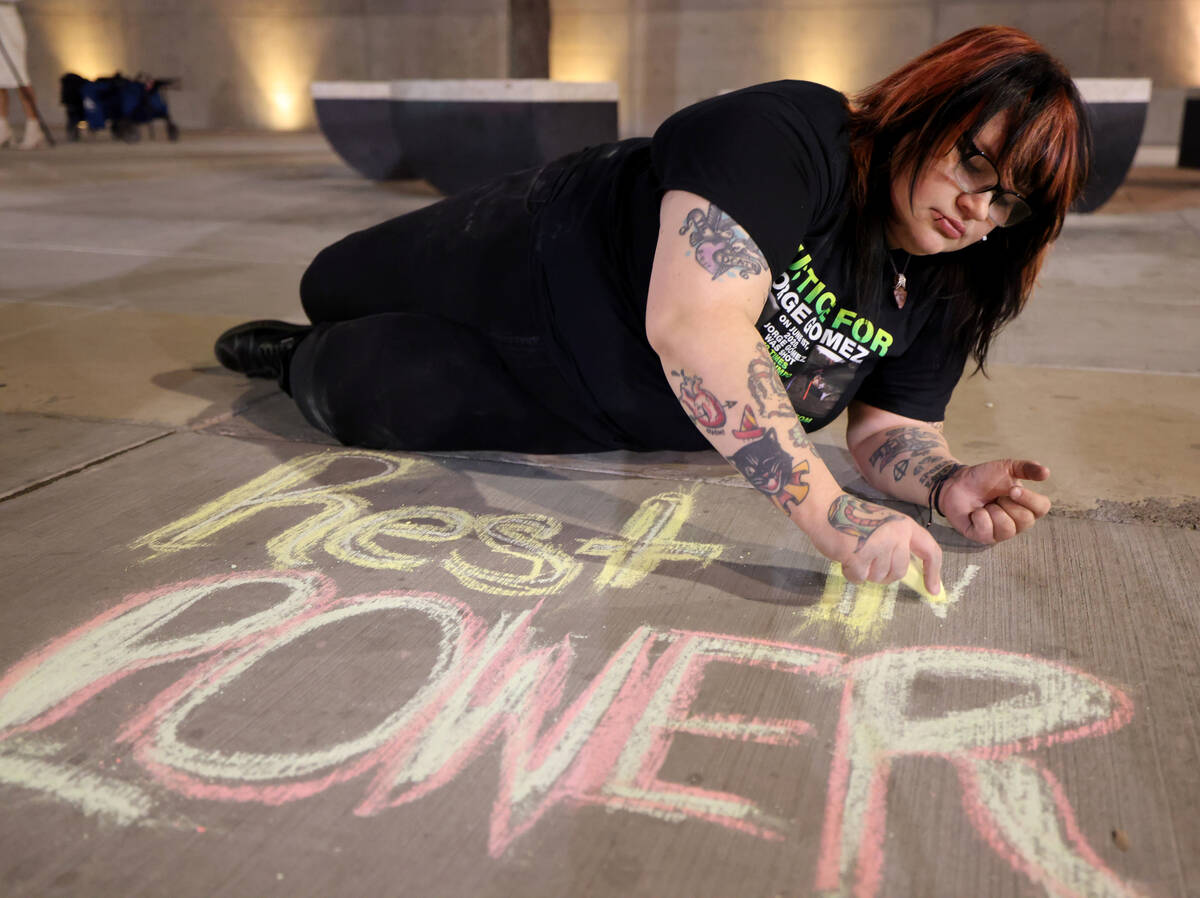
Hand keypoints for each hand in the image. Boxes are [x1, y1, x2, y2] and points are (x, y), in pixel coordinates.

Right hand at [812, 493, 942, 592]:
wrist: (825, 509)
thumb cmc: (852, 518)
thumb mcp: (883, 526)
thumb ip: (896, 545)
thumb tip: (904, 573)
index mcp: (905, 526)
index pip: (930, 551)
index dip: (933, 572)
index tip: (933, 590)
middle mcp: (896, 535)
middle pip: (899, 571)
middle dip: (884, 575)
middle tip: (869, 564)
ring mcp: (879, 545)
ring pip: (879, 577)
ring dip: (866, 572)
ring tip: (855, 555)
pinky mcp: (860, 556)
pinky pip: (860, 578)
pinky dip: (851, 573)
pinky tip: (845, 558)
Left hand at [938, 459, 1050, 543]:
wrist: (957, 482)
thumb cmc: (984, 477)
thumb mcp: (1007, 467)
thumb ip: (1027, 469)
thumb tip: (1046, 472)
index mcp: (1027, 506)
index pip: (1042, 508)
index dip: (1030, 499)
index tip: (1013, 489)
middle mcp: (1017, 522)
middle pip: (1026, 520)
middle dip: (1008, 504)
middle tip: (996, 497)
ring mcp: (1000, 532)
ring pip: (1008, 529)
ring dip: (994, 511)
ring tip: (986, 505)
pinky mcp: (983, 538)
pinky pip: (987, 532)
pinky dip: (980, 517)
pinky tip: (975, 512)